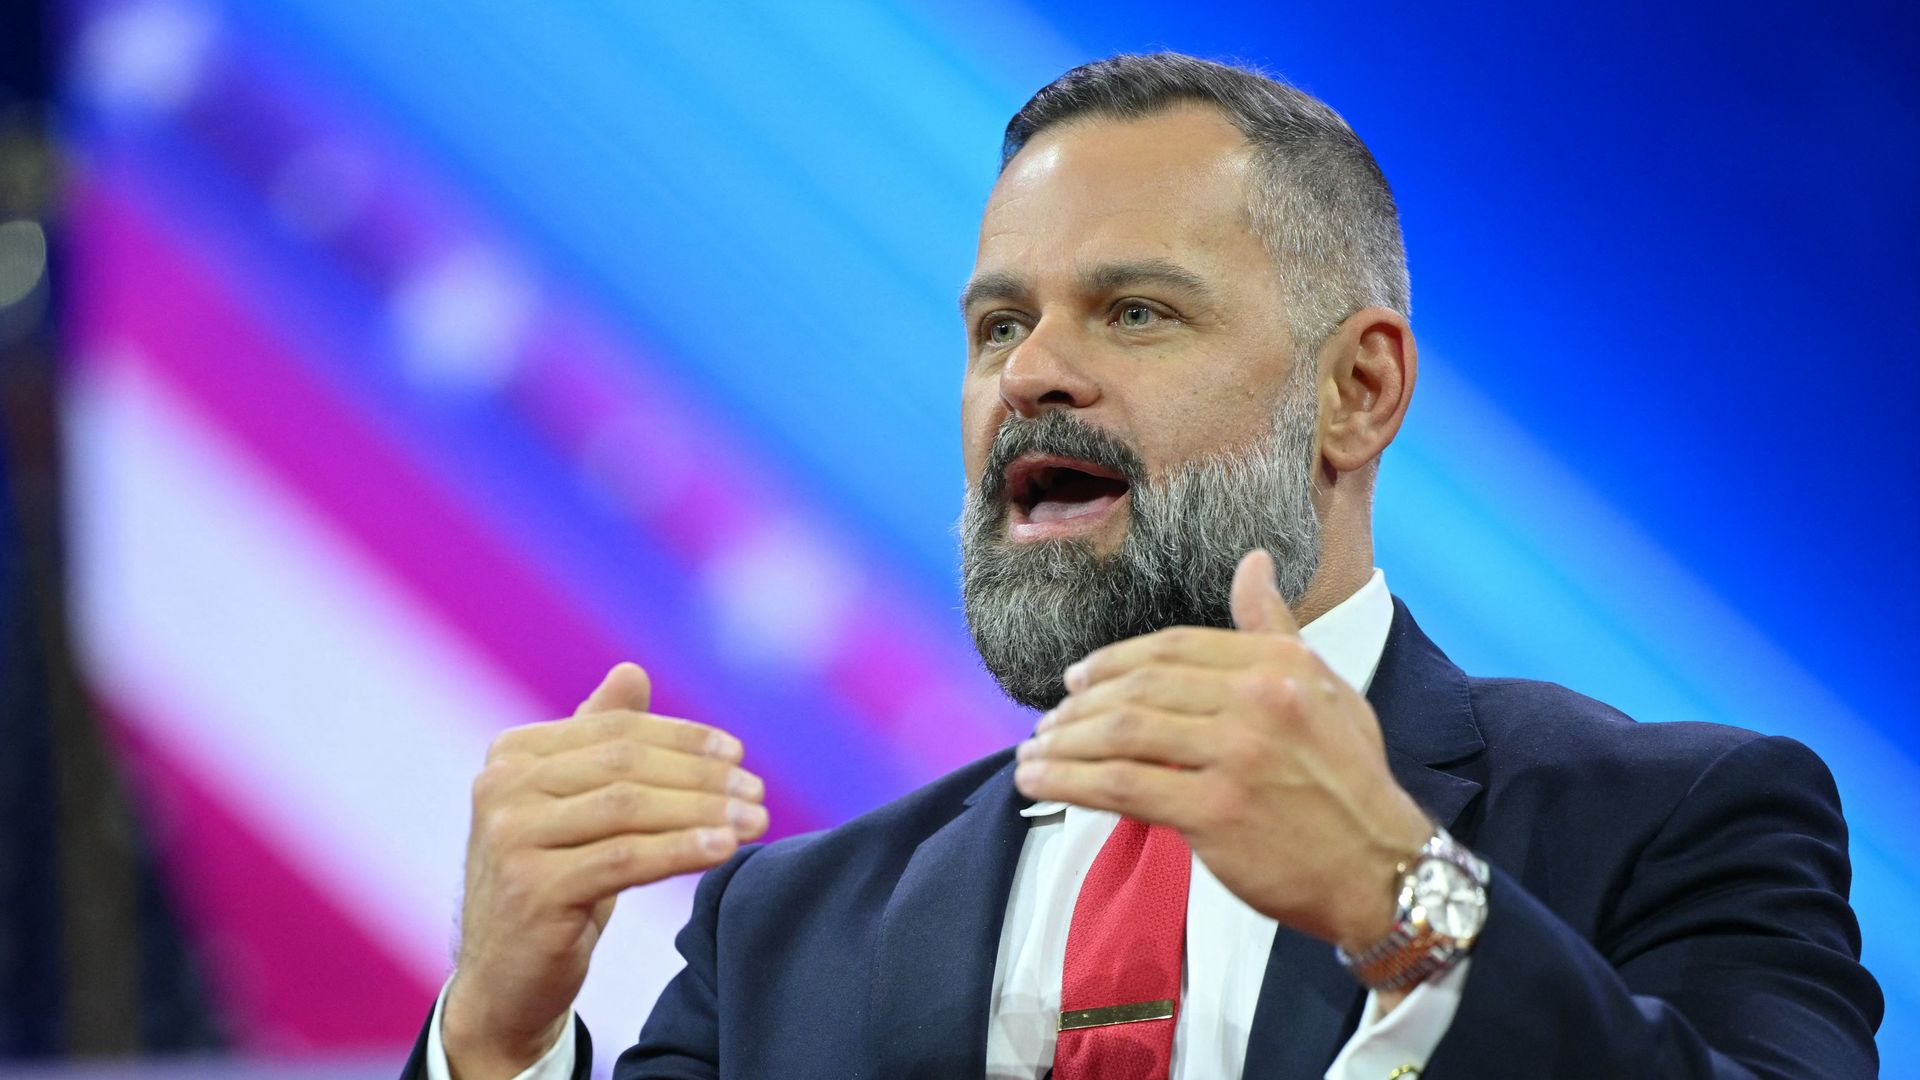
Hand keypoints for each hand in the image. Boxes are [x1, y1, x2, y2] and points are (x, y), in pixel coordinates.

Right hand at [441, 663, 766, 1078]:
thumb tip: (631, 672)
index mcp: (512, 755)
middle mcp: (501, 788)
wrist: (505, 983)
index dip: (682, 738)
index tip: (738, 755)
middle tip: (756, 791)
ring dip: (703, 811)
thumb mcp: (575, 808)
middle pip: (625, 765)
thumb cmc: (553, 885)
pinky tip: (724, 849)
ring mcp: (511, 838)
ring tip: (754, 819)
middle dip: (701, 776)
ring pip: (629, 809)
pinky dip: (682, 849)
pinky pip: (625, 858)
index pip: (614, 730)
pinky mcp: (532, 889)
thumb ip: (596, 739)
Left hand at [1013, 550, 1429, 952]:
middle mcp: (1259, 700)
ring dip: (1064, 742)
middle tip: (1050, 721)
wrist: (1382, 869)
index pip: (1174, 647)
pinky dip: (1069, 781)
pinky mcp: (1214, 812)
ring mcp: (1236, 756)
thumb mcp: (1327, 690)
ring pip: (1122, 733)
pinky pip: (1121, 787)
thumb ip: (1275, 629)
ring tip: (1033, 755)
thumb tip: (1252, 563)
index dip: (1114, 661)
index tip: (1078, 679)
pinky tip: (1041, 783)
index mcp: (1281, 664)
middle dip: (1082, 704)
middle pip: (1140, 687)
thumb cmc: (1350, 782)